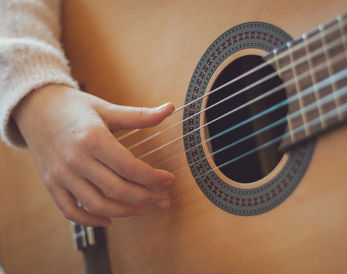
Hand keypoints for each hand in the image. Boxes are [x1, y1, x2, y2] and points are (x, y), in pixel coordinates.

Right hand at [13, 85, 174, 226]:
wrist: (35, 107)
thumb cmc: (74, 107)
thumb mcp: (107, 108)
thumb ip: (139, 115)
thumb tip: (170, 109)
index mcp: (93, 139)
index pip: (130, 167)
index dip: (153, 178)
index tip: (169, 180)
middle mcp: (76, 160)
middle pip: (117, 190)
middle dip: (146, 198)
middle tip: (164, 200)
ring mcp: (62, 175)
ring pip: (97, 204)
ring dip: (125, 211)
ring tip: (144, 209)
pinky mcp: (52, 183)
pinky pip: (70, 211)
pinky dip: (90, 220)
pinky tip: (109, 219)